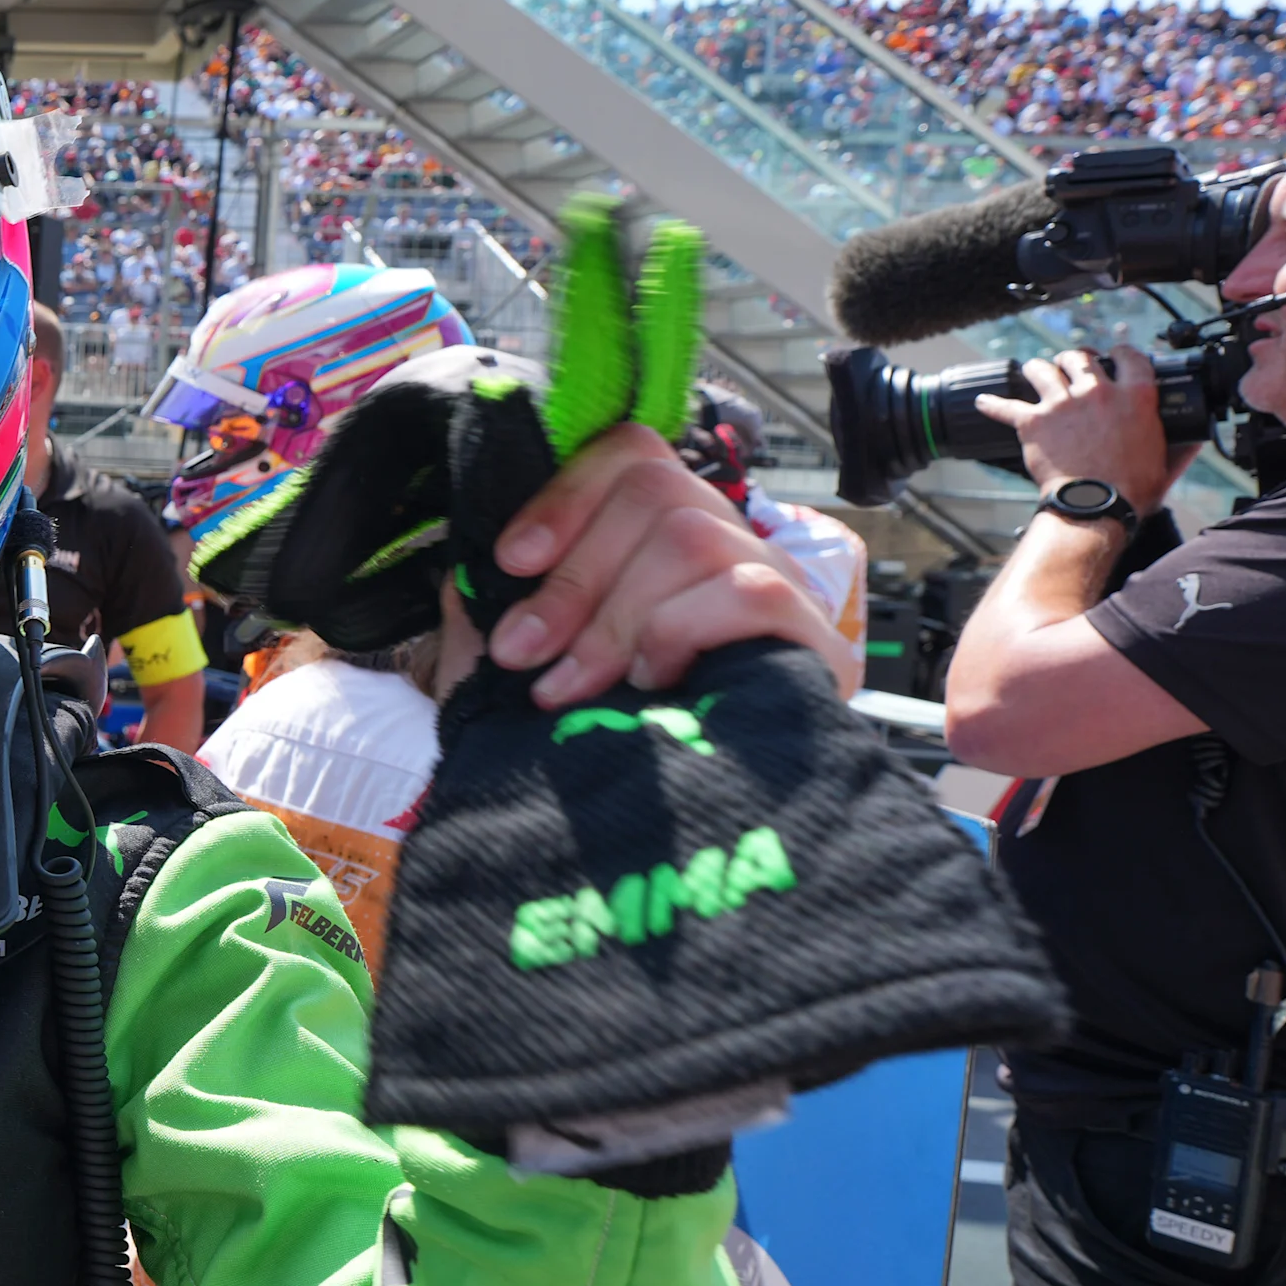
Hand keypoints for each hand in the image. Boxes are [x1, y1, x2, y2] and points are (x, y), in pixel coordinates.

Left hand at [486, 424, 853, 704]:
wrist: (680, 831)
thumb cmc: (599, 739)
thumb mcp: (534, 666)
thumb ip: (499, 608)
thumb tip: (471, 568)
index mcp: (665, 536)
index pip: (632, 453)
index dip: (566, 495)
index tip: (510, 562)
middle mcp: (730, 544)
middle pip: (655, 490)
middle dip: (573, 577)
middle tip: (523, 654)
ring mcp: (780, 586)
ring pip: (691, 538)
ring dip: (614, 617)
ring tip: (575, 687)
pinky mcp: (814, 637)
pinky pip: (746, 591)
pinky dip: (680, 633)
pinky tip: (653, 684)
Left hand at [974, 344, 1197, 510]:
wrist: (1097, 506)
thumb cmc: (1133, 488)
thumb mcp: (1167, 462)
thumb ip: (1182, 445)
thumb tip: (1196, 439)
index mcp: (1134, 395)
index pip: (1129, 356)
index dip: (1121, 352)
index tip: (1115, 355)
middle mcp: (1097, 391)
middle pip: (1081, 357)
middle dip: (1075, 357)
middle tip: (1072, 362)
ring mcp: (1062, 404)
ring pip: (1043, 370)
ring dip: (1038, 368)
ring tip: (1035, 370)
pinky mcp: (1034, 423)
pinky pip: (1007, 407)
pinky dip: (993, 403)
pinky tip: (982, 401)